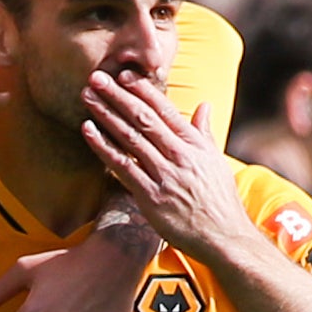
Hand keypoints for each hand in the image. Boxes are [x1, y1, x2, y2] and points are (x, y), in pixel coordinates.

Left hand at [78, 76, 256, 265]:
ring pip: (130, 138)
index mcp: (195, 144)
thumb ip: (204, 132)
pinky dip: (103, 147)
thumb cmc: (219, 200)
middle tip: (96, 77)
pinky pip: (122, 167)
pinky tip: (88, 130)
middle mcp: (179, 156)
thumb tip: (204, 105)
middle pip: (143, 119)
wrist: (224, 236)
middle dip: (118, 96)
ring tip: (87, 96)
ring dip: (106, 115)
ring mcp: (164, 176)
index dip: (143, 91)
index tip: (124, 75)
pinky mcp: (150, 197)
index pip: (165, 110)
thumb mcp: (216, 161)